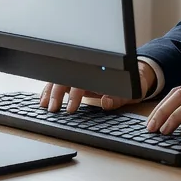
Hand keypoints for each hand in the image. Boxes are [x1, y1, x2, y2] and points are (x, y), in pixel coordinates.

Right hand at [39, 59, 155, 113]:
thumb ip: (118, 98)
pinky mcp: (76, 77)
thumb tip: (105, 102)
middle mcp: (88, 70)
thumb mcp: (131, 92)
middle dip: (58, 93)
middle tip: (54, 109)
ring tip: (45, 106)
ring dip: (50, 91)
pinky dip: (49, 89)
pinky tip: (43, 100)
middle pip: (67, 77)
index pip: (83, 80)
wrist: (136, 73)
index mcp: (100, 72)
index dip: (76, 95)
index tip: (71, 109)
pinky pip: (58, 81)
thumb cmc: (133, 84)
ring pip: (60, 78)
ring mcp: (81, 73)